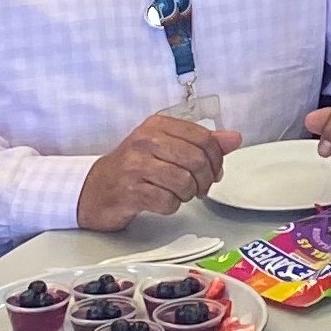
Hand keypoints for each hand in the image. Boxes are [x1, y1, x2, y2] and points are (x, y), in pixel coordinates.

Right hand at [76, 113, 236, 231]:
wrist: (95, 189)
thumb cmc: (134, 167)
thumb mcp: (167, 147)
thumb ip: (201, 142)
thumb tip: (235, 138)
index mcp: (157, 125)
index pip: (204, 138)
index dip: (216, 159)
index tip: (214, 171)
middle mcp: (145, 140)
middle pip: (197, 160)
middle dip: (205, 180)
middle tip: (199, 188)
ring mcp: (135, 165)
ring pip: (184, 182)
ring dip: (188, 194)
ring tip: (179, 194)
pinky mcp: (130, 190)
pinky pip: (168, 201)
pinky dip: (171, 206)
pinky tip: (162, 201)